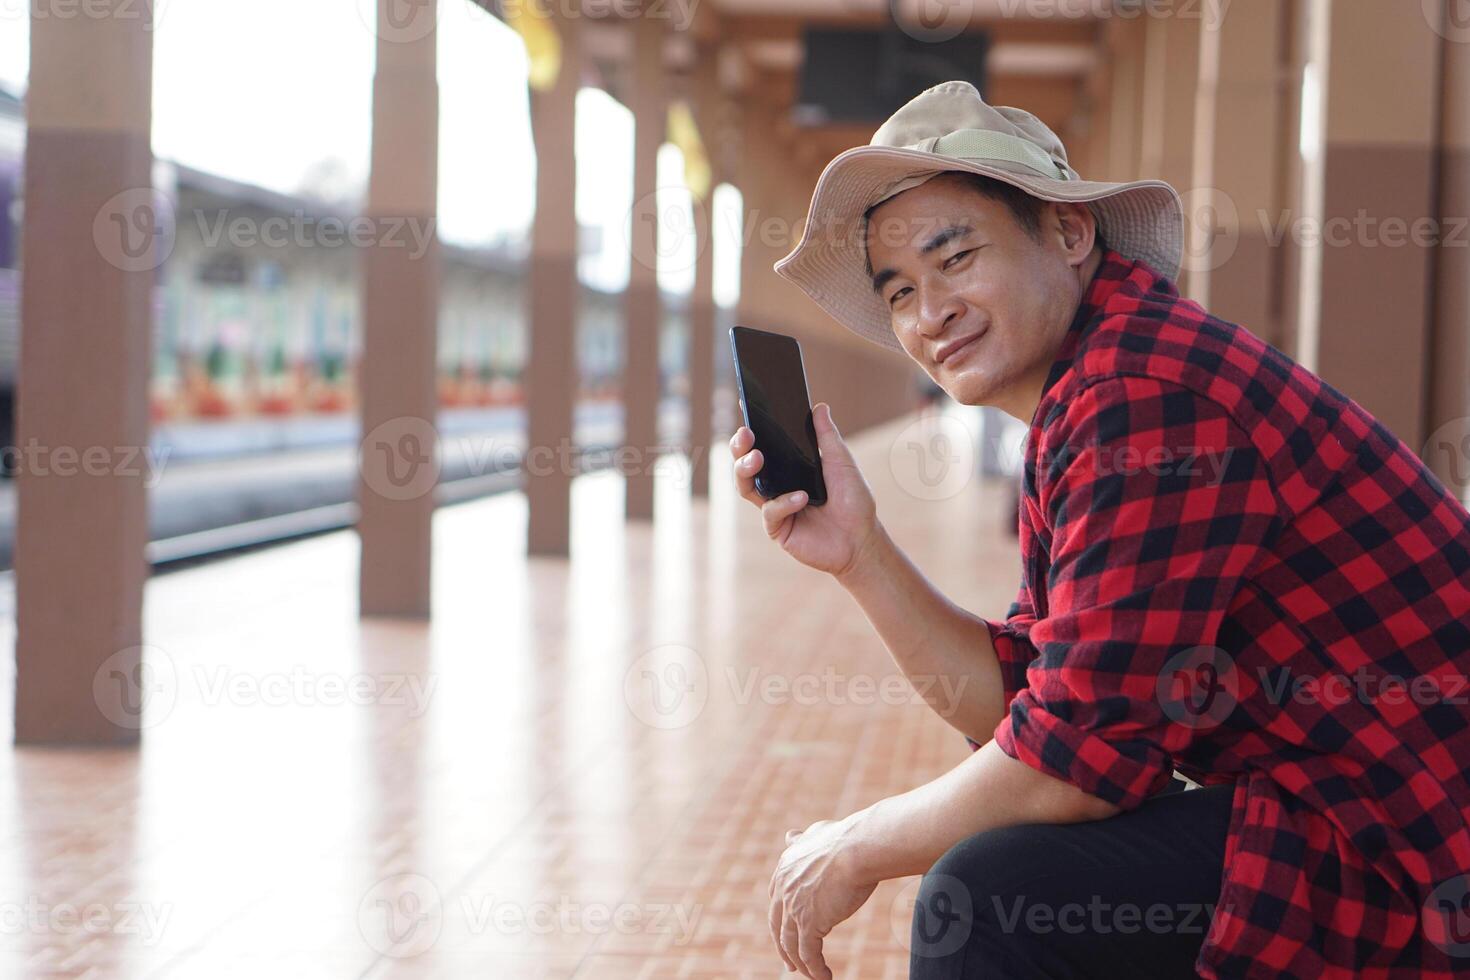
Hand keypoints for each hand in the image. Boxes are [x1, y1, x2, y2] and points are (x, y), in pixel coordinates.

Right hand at [729, 402, 881, 578]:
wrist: (861, 539)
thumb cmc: (853, 501)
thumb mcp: (841, 463)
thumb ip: (827, 437)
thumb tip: (819, 407)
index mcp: (789, 468)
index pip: (764, 445)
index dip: (752, 428)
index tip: (746, 406)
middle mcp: (777, 486)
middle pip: (746, 464)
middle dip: (740, 447)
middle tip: (746, 434)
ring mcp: (775, 507)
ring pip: (745, 487)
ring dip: (746, 469)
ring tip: (757, 458)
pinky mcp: (777, 529)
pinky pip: (770, 511)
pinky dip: (783, 502)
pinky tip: (801, 497)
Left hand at [768, 815, 876, 978]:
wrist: (856, 848)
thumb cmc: (845, 839)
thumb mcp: (815, 833)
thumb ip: (802, 839)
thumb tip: (791, 836)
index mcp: (784, 869)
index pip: (776, 901)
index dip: (781, 919)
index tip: (786, 932)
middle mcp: (784, 889)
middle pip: (777, 926)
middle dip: (784, 947)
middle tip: (790, 963)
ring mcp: (794, 907)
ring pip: (792, 945)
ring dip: (802, 964)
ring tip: (812, 975)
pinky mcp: (809, 923)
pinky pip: (809, 955)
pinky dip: (815, 969)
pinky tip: (825, 977)